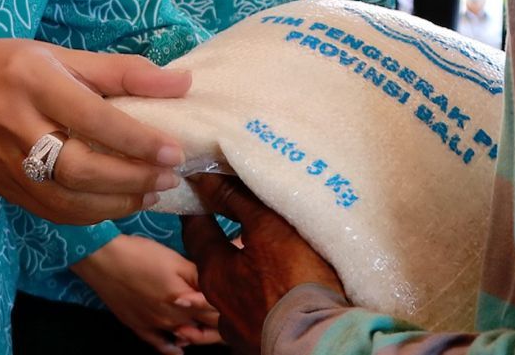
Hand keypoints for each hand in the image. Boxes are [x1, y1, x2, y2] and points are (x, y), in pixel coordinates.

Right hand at [0, 41, 189, 224]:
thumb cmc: (9, 66)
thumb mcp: (62, 54)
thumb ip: (122, 72)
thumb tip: (181, 83)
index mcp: (33, 82)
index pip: (92, 118)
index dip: (137, 139)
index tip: (173, 149)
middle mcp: (16, 126)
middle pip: (79, 167)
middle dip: (131, 178)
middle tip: (169, 175)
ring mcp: (6, 164)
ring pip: (66, 198)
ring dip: (117, 202)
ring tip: (153, 192)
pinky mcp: (4, 189)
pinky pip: (53, 211)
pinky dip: (91, 213)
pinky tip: (118, 203)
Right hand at [73, 234, 223, 353]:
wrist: (104, 260)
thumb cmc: (143, 255)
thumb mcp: (177, 260)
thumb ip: (200, 277)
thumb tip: (221, 287)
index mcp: (186, 301)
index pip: (218, 313)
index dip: (233, 309)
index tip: (245, 305)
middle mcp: (174, 320)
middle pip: (204, 329)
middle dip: (220, 325)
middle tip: (234, 319)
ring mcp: (155, 326)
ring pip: (184, 338)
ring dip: (199, 335)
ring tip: (212, 330)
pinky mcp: (138, 327)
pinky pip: (159, 344)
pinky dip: (171, 348)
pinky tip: (178, 348)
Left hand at [181, 175, 342, 353]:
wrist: (319, 339)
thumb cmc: (292, 278)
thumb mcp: (267, 227)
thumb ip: (236, 199)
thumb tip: (203, 176)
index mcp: (214, 272)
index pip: (196, 230)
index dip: (199, 207)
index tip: (202, 189)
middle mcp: (219, 303)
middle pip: (216, 264)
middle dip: (224, 242)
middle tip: (243, 222)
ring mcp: (239, 328)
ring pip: (235, 292)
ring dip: (244, 275)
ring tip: (265, 259)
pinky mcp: (260, 342)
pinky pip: (255, 313)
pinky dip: (261, 299)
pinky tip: (277, 292)